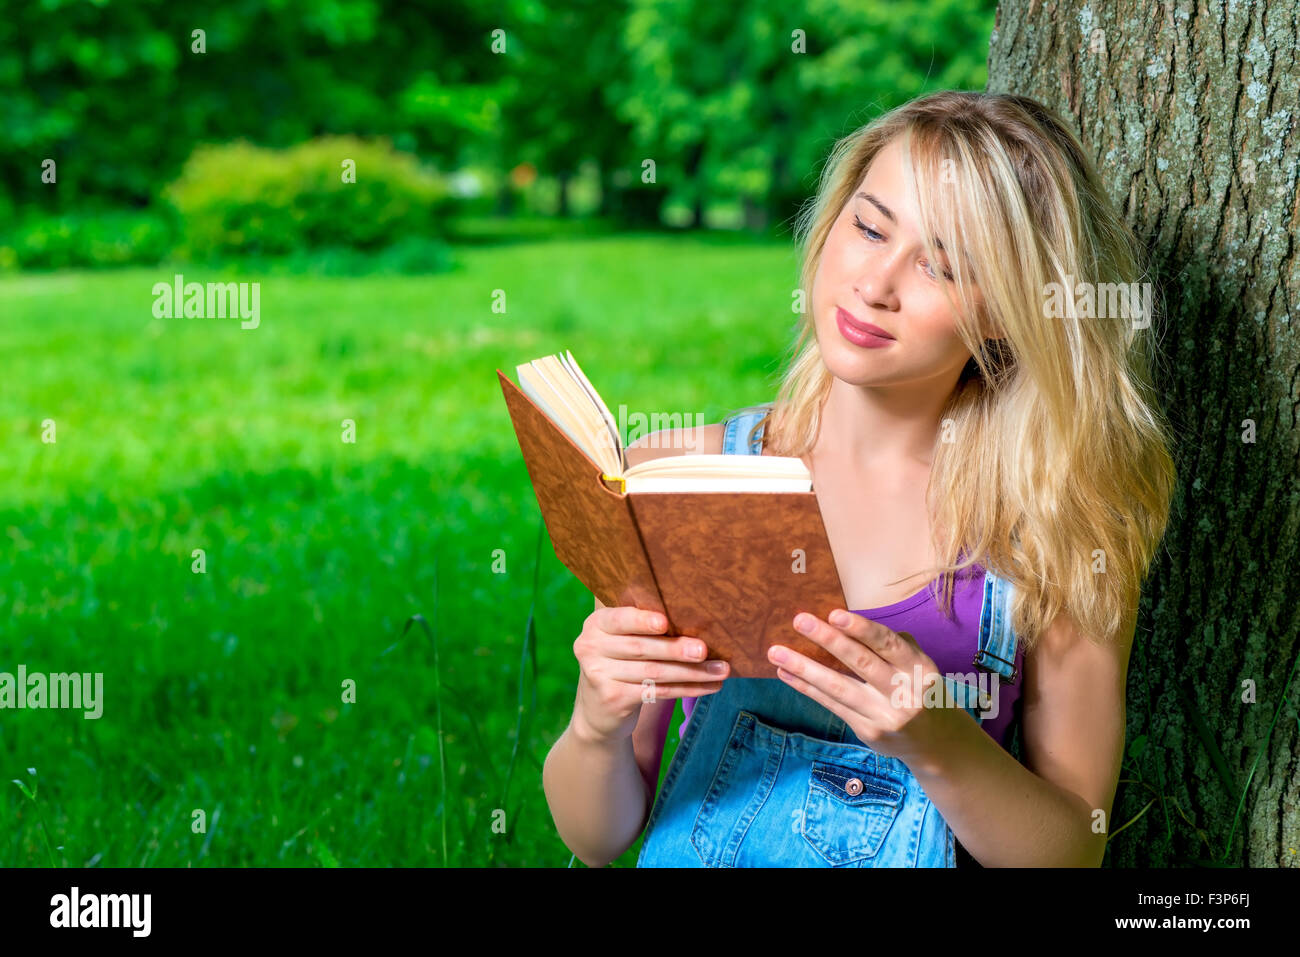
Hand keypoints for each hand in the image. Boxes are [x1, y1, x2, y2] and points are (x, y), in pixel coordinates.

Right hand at [571, 604, 728, 745]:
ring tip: (721, 670)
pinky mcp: (613, 699)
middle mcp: (590, 647)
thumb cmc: (622, 664)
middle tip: (704, 649)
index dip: (642, 620)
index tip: (665, 622)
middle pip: (641, 647)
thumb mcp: (622, 641)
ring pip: (654, 672)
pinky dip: (686, 689)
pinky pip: (657, 692)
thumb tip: (696, 617)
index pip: (619, 619)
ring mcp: (599, 675)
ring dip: (691, 672)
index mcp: (596, 624)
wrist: (599, 712)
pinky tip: (709, 686)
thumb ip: (644, 627)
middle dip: (676, 649)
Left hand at [768, 609, 962, 765]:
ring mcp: (884, 715)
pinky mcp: (867, 731)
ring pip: (839, 688)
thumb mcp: (919, 666)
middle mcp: (902, 693)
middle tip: (799, 620)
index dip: (861, 629)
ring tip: (776, 652)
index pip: (888, 645)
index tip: (835, 614)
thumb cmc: (919, 689)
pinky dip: (807, 688)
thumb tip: (852, 623)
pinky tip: (786, 674)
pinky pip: (832, 705)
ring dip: (804, 668)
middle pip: (861, 663)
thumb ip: (893, 646)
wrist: (935, 742)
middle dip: (828, 640)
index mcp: (918, 669)